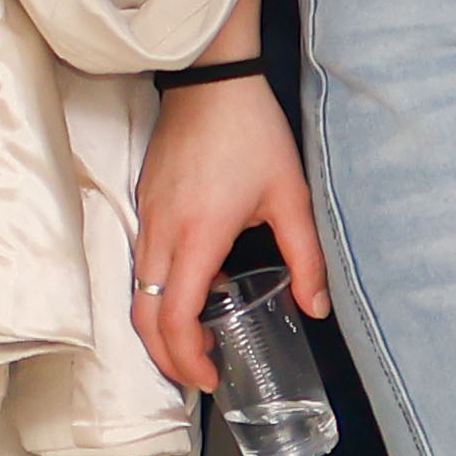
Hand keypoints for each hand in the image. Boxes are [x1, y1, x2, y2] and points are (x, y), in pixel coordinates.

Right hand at [134, 76, 317, 396]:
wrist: (212, 78)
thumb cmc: (251, 131)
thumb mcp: (290, 195)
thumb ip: (306, 257)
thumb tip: (316, 307)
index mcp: (197, 236)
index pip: (174, 318)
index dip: (186, 358)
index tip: (210, 376)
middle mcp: (161, 232)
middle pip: (143, 316)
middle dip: (165, 357)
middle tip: (198, 376)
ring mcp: (147, 216)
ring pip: (138, 292)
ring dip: (160, 327)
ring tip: (197, 343)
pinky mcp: (145, 203)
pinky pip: (143, 264)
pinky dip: (159, 293)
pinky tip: (196, 290)